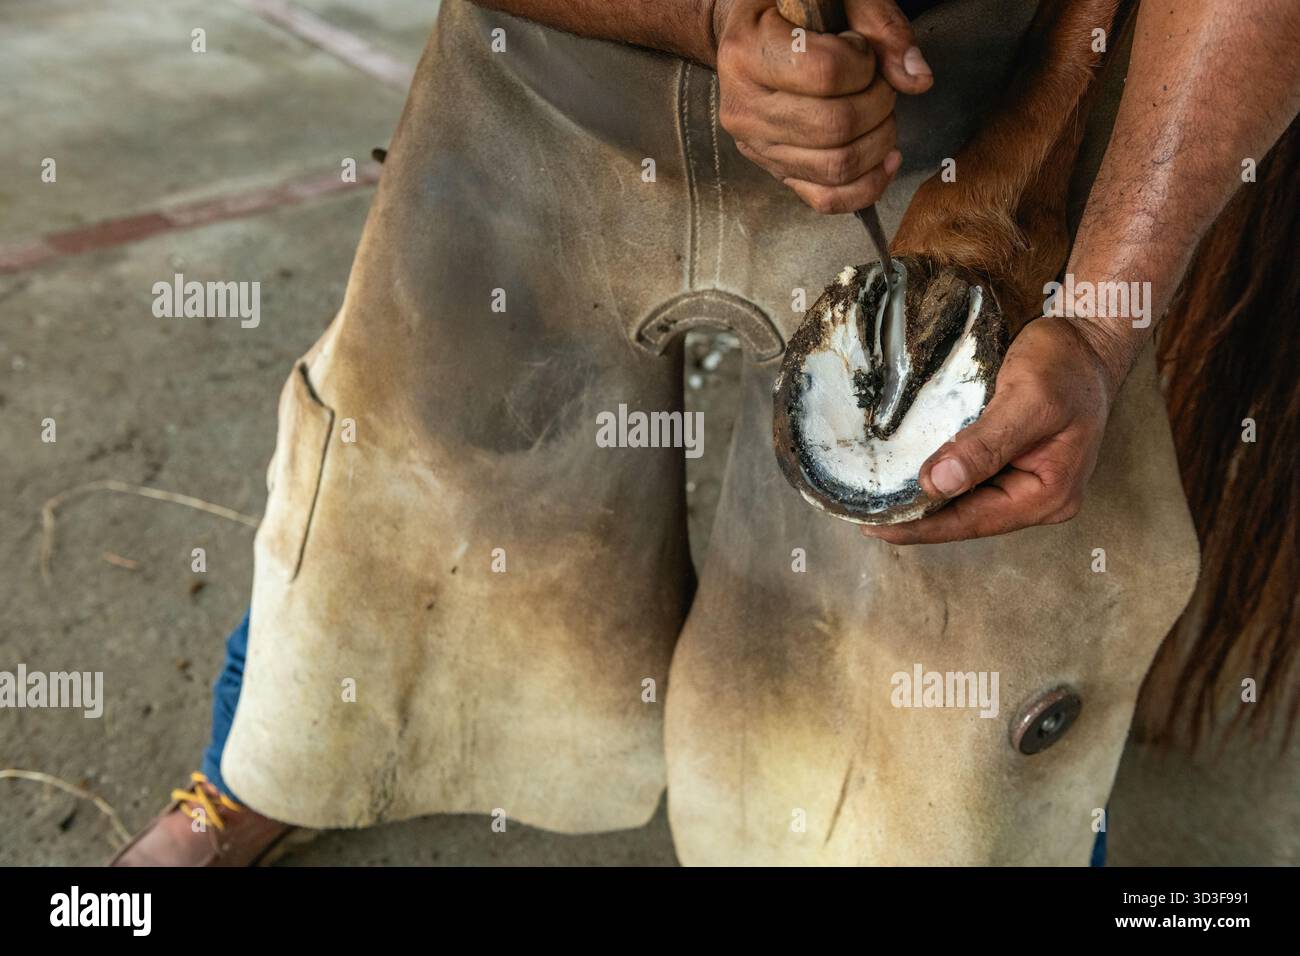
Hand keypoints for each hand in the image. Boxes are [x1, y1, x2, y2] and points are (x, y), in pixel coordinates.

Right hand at [713, 0, 932, 213]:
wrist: (751, 40)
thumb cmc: (793, 13)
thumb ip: (880, 26)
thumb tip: (917, 80)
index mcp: (747, 52)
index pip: (823, 73)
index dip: (863, 63)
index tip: (861, 50)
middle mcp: (743, 107)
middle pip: (834, 127)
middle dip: (878, 104)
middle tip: (879, 83)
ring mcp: (756, 147)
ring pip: (836, 167)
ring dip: (879, 141)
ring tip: (879, 113)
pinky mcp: (774, 173)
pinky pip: (826, 199)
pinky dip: (867, 186)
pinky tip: (885, 159)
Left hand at [860, 318, 1127, 543]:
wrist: (1087, 339)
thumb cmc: (1064, 365)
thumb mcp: (1026, 400)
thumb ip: (983, 444)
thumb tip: (936, 484)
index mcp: (1048, 496)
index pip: (972, 521)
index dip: (921, 526)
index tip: (875, 528)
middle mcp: (1039, 500)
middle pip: (967, 519)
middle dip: (918, 518)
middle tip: (864, 515)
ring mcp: (1028, 485)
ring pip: (966, 503)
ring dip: (925, 501)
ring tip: (877, 501)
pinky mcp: (1016, 465)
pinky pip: (971, 481)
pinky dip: (939, 479)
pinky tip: (907, 478)